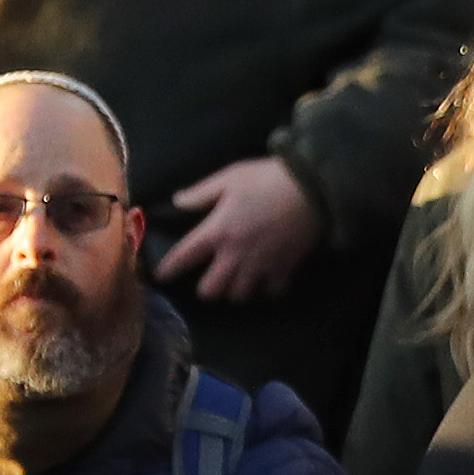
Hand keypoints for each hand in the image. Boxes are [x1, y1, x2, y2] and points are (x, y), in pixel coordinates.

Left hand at [160, 159, 324, 302]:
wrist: (312, 189)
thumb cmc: (267, 179)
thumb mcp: (229, 177)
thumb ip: (200, 193)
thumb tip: (178, 201)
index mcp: (217, 231)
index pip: (183, 257)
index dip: (168, 269)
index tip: (161, 276)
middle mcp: (235, 255)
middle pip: (211, 290)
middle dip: (206, 288)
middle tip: (210, 279)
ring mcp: (261, 266)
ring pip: (239, 296)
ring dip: (234, 291)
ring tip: (235, 283)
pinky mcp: (285, 269)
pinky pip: (270, 293)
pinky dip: (264, 291)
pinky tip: (263, 282)